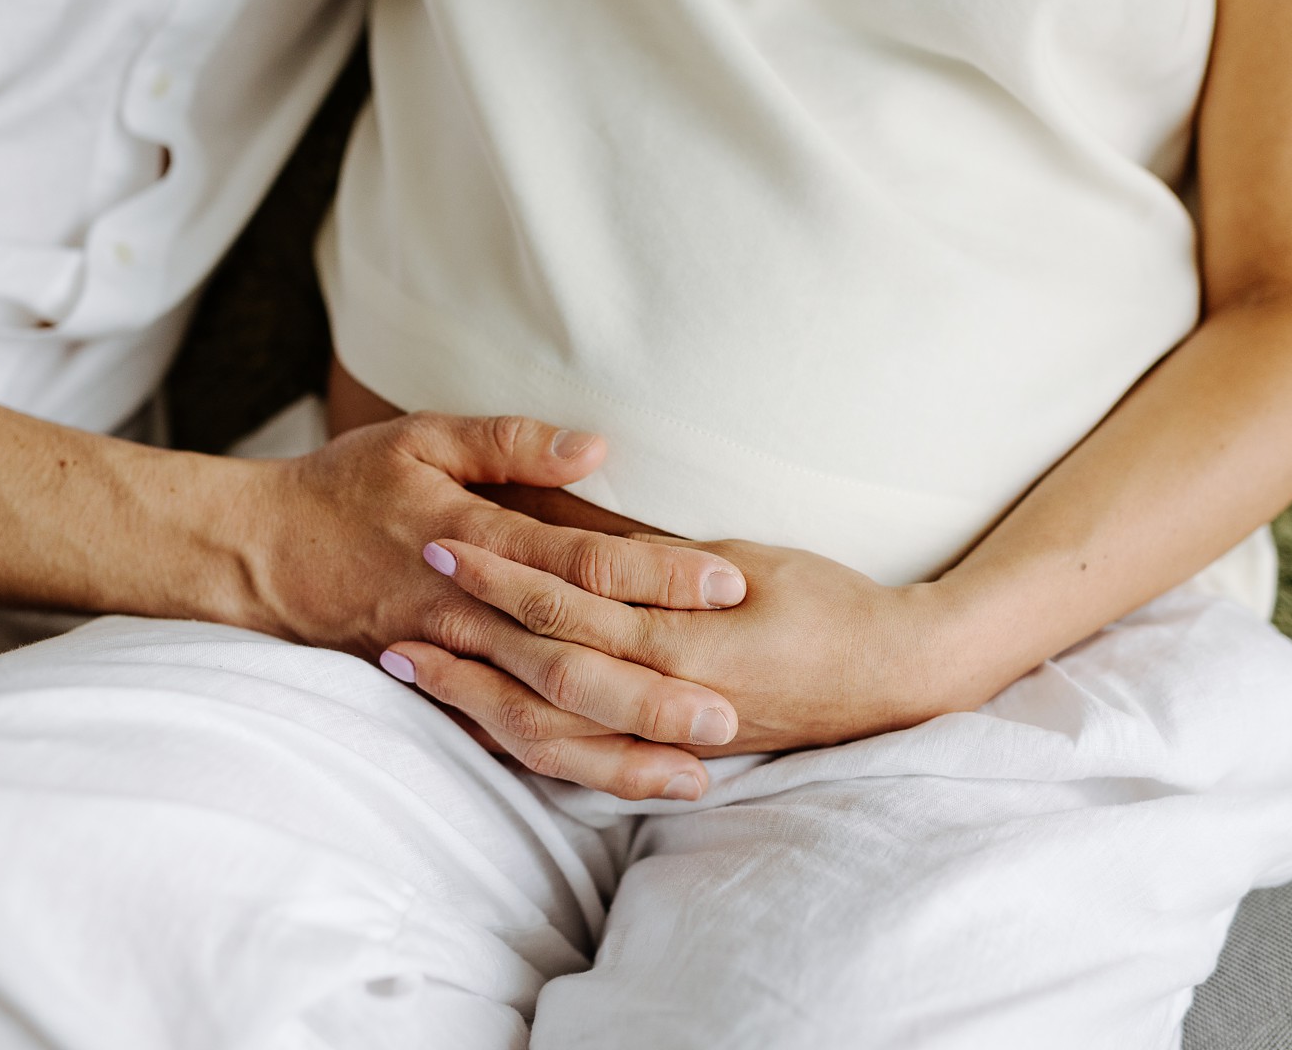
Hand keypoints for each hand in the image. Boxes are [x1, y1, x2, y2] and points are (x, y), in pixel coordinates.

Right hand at [226, 413, 750, 796]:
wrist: (260, 554)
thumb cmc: (348, 485)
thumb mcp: (420, 437)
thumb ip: (508, 440)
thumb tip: (594, 445)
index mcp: (472, 537)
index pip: (582, 562)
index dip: (658, 574)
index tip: (728, 585)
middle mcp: (464, 611)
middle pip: (571, 659)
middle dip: (651, 691)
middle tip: (731, 713)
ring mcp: (450, 662)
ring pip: (541, 719)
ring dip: (616, 750)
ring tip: (694, 775)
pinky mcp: (438, 695)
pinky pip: (505, 741)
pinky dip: (564, 766)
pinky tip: (620, 783)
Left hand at [389, 534, 979, 762]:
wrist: (897, 675)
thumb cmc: (830, 604)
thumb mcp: (745, 562)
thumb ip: (656, 559)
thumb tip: (575, 531)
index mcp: (680, 641)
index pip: (565, 607)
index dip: (497, 576)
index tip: (440, 541)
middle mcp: (663, 698)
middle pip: (538, 676)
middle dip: (464, 646)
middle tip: (394, 618)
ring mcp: (666, 737)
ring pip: (548, 732)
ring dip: (475, 701)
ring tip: (412, 670)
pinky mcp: (673, 753)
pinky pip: (580, 760)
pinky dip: (521, 741)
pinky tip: (476, 720)